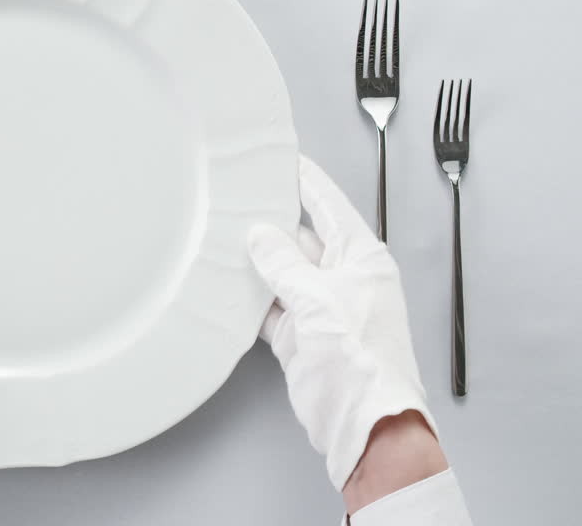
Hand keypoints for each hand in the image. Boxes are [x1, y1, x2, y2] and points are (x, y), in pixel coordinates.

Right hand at [247, 156, 438, 496]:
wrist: (361, 421)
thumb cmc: (360, 361)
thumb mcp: (318, 299)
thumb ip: (284, 263)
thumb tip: (261, 235)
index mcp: (362, 258)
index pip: (328, 206)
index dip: (304, 181)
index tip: (281, 159)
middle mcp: (343, 278)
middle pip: (300, 238)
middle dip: (268, 224)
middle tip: (232, 202)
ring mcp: (321, 308)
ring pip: (280, 273)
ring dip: (255, 263)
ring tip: (219, 239)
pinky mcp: (301, 335)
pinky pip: (270, 306)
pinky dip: (250, 299)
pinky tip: (226, 287)